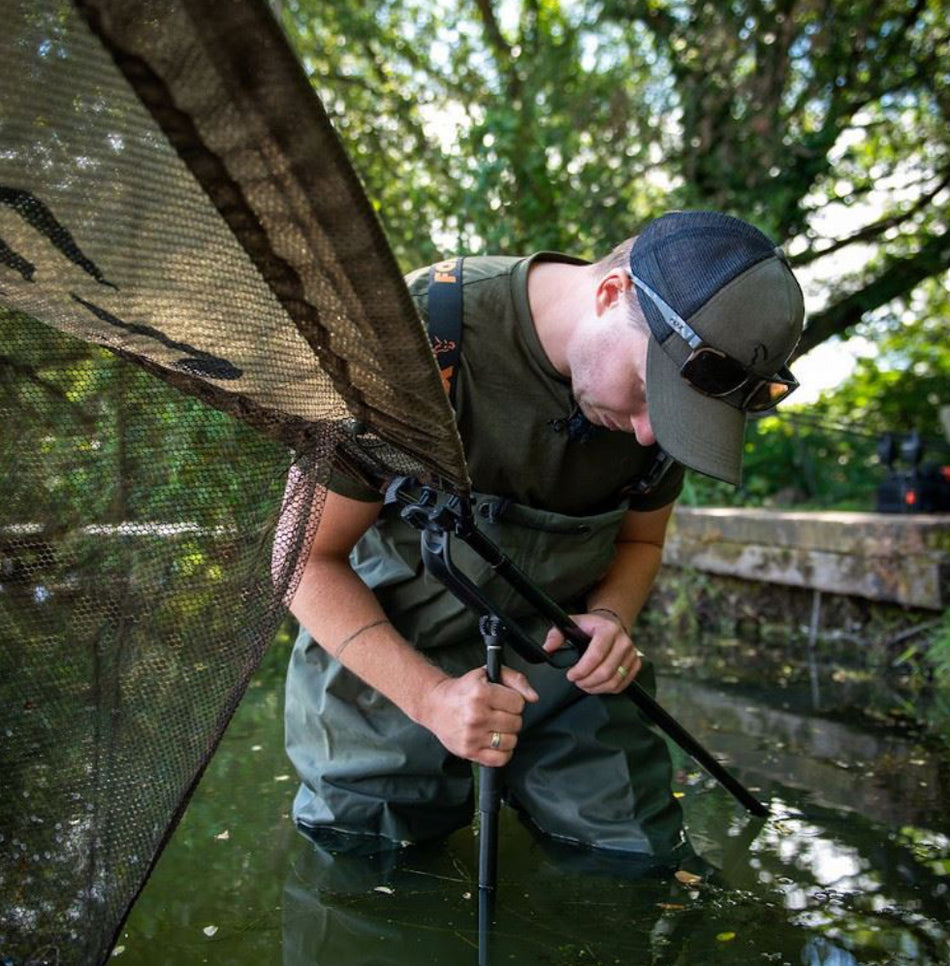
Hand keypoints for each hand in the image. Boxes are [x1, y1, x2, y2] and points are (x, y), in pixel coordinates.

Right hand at [419, 666, 538, 765]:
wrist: (435, 705)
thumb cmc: (463, 689)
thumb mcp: (488, 674)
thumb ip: (515, 680)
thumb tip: (533, 697)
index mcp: (481, 693)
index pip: (519, 703)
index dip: (514, 701)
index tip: (504, 700)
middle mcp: (476, 715)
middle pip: (516, 723)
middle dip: (511, 717)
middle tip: (499, 713)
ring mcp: (472, 735)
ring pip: (511, 741)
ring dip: (507, 735)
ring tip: (496, 727)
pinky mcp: (469, 751)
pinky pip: (501, 759)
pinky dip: (503, 752)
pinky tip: (495, 742)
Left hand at [542, 611, 641, 694]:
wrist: (611, 623)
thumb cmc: (590, 625)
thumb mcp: (571, 623)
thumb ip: (556, 634)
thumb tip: (547, 648)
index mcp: (608, 630)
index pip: (596, 655)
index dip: (582, 669)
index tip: (571, 675)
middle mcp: (623, 641)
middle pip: (606, 671)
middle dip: (587, 681)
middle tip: (576, 682)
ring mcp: (632, 653)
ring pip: (615, 680)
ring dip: (596, 687)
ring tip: (584, 685)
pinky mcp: (635, 663)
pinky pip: (623, 683)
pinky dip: (608, 689)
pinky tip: (597, 685)